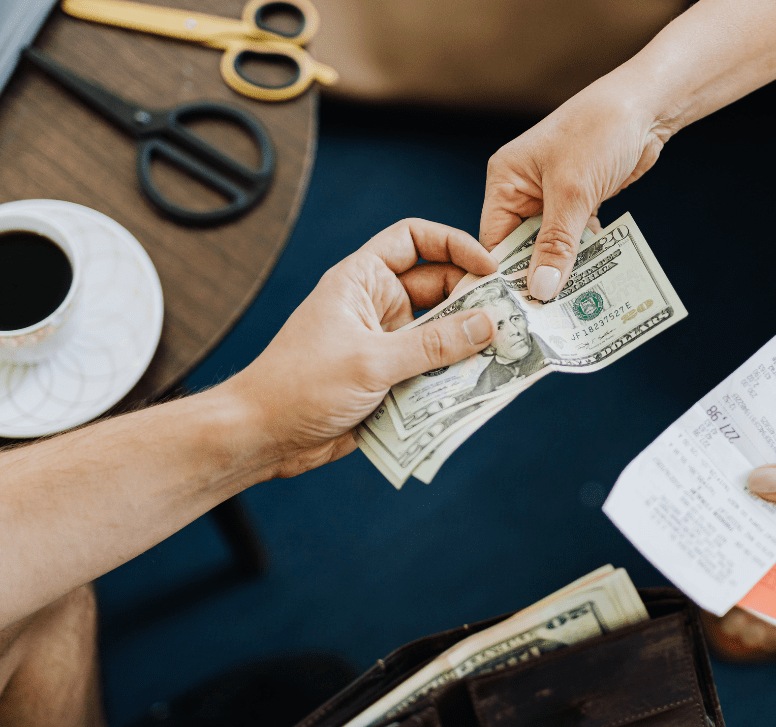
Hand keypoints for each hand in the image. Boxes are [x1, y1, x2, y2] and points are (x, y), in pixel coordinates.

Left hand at [218, 219, 497, 477]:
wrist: (262, 437)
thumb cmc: (300, 386)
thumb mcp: (371, 361)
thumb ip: (433, 344)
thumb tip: (487, 325)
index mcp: (362, 280)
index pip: (414, 239)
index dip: (454, 244)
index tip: (489, 267)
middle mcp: (376, 306)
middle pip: (439, 289)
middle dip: (474, 302)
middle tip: (513, 318)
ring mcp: (385, 344)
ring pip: (441, 334)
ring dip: (469, 344)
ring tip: (508, 353)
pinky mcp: (390, 380)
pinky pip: (432, 371)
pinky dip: (455, 376)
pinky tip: (483, 385)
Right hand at [480, 78, 671, 300]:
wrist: (647, 106)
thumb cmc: (600, 130)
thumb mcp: (573, 191)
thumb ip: (556, 244)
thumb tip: (540, 290)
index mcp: (505, 180)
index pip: (493, 240)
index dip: (503, 277)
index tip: (515, 313)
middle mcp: (522, 189)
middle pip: (521, 248)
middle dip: (536, 278)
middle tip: (547, 320)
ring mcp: (552, 197)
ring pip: (550, 247)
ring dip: (563, 271)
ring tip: (570, 308)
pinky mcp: (579, 202)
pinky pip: (574, 239)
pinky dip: (583, 257)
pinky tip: (592, 282)